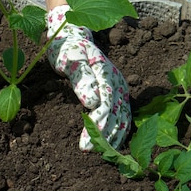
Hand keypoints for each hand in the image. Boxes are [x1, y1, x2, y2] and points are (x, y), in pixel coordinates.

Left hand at [46, 5, 130, 150]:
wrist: (73, 36)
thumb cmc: (67, 47)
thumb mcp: (69, 58)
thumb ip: (81, 78)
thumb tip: (93, 102)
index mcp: (106, 72)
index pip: (106, 105)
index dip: (98, 126)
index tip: (87, 144)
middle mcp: (117, 81)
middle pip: (115, 114)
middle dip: (104, 136)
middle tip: (88, 151)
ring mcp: (120, 87)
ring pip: (122, 117)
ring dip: (113, 137)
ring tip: (101, 154)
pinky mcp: (118, 92)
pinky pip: (122, 115)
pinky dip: (118, 131)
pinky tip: (111, 144)